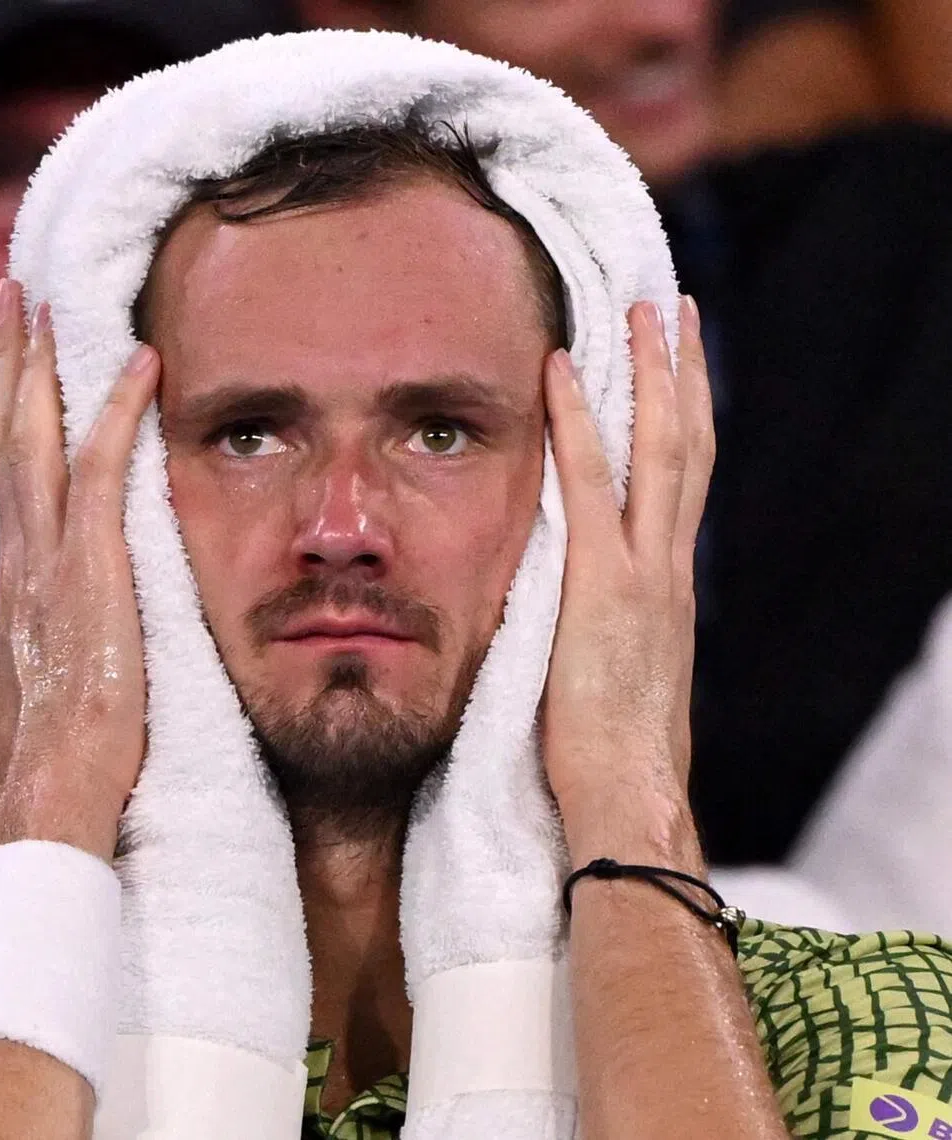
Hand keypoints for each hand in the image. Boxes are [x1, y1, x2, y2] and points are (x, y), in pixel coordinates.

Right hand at [0, 279, 159, 862]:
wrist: (55, 793)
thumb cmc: (68, 754)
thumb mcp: (59, 682)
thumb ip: (67, 636)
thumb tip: (84, 625)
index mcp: (20, 582)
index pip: (15, 477)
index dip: (14, 413)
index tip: (19, 364)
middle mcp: (23, 557)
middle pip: (10, 437)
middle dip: (9, 362)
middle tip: (12, 298)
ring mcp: (50, 558)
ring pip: (38, 436)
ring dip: (42, 363)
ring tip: (42, 300)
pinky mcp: (91, 567)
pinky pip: (105, 470)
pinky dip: (118, 412)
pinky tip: (141, 364)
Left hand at [541, 297, 713, 864]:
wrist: (629, 803)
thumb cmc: (616, 758)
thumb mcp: (623, 680)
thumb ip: (615, 632)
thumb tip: (593, 617)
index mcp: (670, 589)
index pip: (683, 484)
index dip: (682, 420)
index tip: (676, 369)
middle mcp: (668, 568)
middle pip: (687, 448)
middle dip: (682, 373)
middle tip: (674, 309)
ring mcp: (641, 572)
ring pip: (659, 451)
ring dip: (650, 374)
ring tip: (646, 312)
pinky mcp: (600, 585)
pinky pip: (588, 485)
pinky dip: (577, 423)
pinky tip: (561, 371)